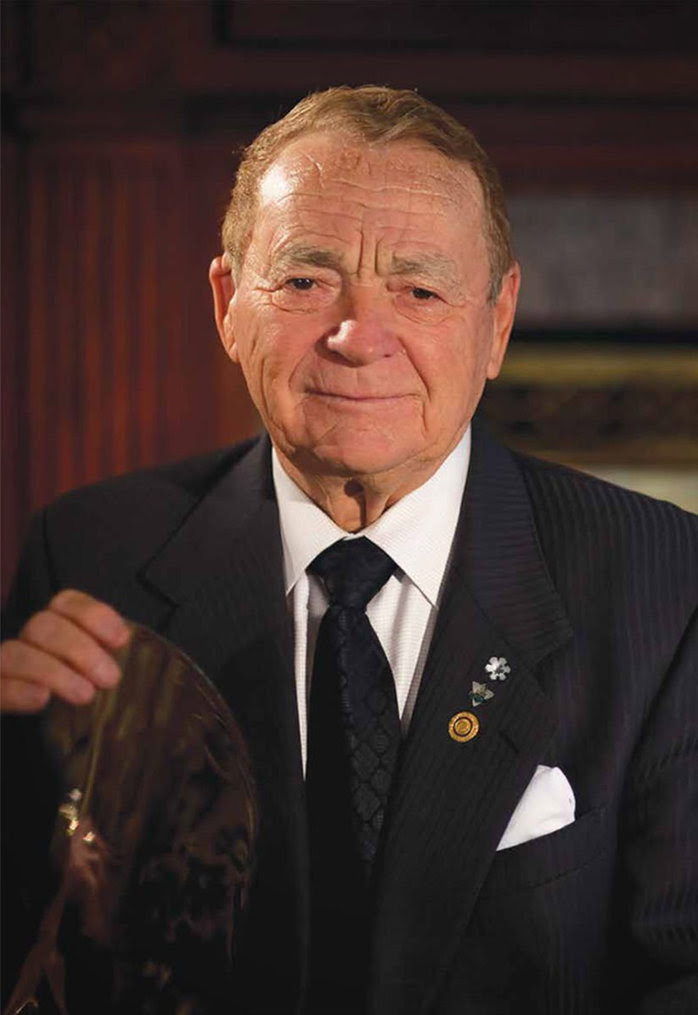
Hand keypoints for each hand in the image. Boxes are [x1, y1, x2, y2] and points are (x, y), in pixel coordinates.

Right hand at [0, 590, 129, 712]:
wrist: (30, 742)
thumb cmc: (73, 702)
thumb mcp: (92, 677)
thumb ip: (103, 659)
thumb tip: (127, 646)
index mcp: (50, 629)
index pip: (65, 603)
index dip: (93, 615)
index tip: (120, 640)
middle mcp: (23, 643)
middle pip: (42, 626)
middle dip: (79, 649)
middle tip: (110, 679)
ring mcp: (0, 668)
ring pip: (13, 654)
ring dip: (53, 672)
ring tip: (85, 695)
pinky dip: (18, 691)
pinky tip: (41, 698)